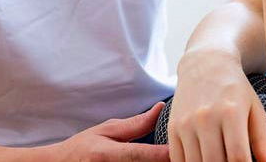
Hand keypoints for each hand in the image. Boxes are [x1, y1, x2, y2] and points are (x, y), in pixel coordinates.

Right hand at [45, 102, 169, 161]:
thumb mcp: (105, 131)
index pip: (143, 155)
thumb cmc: (82, 148)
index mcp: (108, 154)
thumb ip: (135, 124)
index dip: (167, 154)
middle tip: (180, 153)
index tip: (183, 149)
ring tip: (170, 156)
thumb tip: (160, 109)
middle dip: (165, 161)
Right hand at [168, 49, 265, 161]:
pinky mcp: (172, 128)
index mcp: (231, 112)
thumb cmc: (236, 89)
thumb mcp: (255, 110)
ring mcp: (186, 123)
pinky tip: (203, 161)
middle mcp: (206, 118)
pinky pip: (178, 160)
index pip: (238, 156)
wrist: (205, 64)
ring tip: (219, 161)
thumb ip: (263, 141)